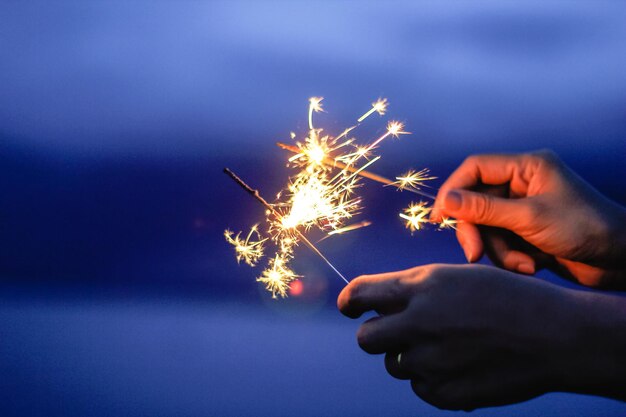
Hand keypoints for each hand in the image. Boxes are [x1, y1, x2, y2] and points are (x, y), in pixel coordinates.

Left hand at [338, 264, 625, 409]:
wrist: (554, 336)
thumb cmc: (505, 298)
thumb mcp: (457, 277)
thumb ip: (413, 290)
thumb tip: (373, 305)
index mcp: (422, 287)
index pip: (359, 294)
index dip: (349, 302)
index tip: (349, 308)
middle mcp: (419, 323)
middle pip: (366, 339)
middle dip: (376, 334)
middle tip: (397, 332)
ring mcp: (431, 362)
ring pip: (395, 364)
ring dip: (410, 356)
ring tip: (449, 346)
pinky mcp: (445, 393)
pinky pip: (420, 387)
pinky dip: (433, 379)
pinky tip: (462, 365)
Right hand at [430, 150, 625, 287]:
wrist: (620, 260)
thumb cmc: (585, 229)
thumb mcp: (529, 218)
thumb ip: (484, 209)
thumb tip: (445, 202)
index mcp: (527, 168)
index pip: (475, 169)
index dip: (453, 190)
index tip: (440, 217)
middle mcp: (522, 185)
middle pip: (476, 203)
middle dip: (476, 231)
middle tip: (473, 254)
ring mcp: (524, 209)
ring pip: (486, 228)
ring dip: (499, 251)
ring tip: (523, 265)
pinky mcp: (527, 232)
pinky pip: (500, 243)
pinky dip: (511, 258)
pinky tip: (531, 267)